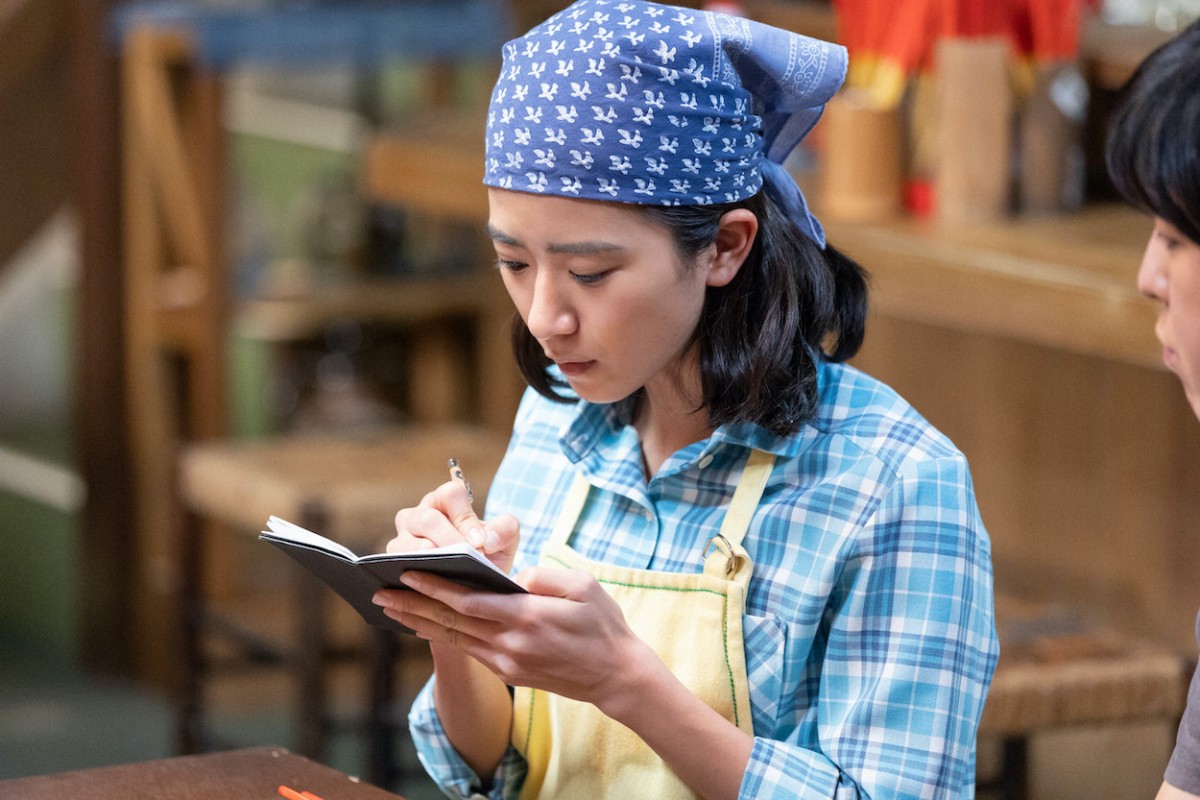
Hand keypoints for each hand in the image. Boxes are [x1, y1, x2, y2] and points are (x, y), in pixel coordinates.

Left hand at [373, 565, 651, 706]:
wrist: (615, 675)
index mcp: (527, 616)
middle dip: (413, 604)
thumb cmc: (602, 624)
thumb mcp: (584, 586)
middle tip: (380, 591)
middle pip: (451, 621)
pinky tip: (424, 625)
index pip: (470, 601)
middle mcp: (511, 643)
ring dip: (419, 621)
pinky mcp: (509, 672)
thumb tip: (513, 575)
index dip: (436, 587)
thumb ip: (544, 575)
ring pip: (454, 638)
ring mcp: (507, 661)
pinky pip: (468, 650)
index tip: (409, 573)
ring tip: (391, 607)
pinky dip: (442, 637)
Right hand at [385, 480, 520, 572]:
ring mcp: (402, 538)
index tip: (480, 542)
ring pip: (406, 544)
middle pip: (427, 520)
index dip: (465, 517)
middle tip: (464, 558)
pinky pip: (396, 566)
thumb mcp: (504, 539)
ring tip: (444, 570)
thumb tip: (488, 540)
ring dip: (426, 559)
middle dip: (448, 540)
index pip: (451, 495)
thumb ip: (505, 530)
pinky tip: (429, 588)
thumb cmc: (489, 552)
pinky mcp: (393, 562)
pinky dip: (412, 576)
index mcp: (445, 500)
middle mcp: (419, 515)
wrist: (478, 579)